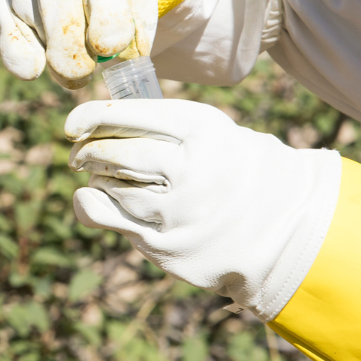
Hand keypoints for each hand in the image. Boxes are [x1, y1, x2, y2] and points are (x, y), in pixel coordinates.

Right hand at [0, 0, 163, 87]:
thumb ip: (140, 10)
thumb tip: (128, 56)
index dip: (107, 16)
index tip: (111, 49)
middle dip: (69, 48)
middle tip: (82, 77)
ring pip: (27, 13)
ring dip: (49, 47)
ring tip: (73, 62)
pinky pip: (0, 19)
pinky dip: (17, 49)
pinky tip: (35, 64)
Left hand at [65, 99, 340, 316]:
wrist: (287, 229)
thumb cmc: (242, 172)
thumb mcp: (217, 134)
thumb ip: (167, 128)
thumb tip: (102, 120)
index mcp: (202, 129)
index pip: (128, 114)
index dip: (91, 116)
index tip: (73, 122)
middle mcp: (188, 168)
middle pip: (114, 151)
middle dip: (88, 149)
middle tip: (79, 149)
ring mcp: (176, 211)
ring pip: (109, 185)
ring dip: (95, 177)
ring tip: (98, 174)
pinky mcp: (164, 246)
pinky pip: (108, 220)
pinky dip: (90, 206)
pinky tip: (90, 199)